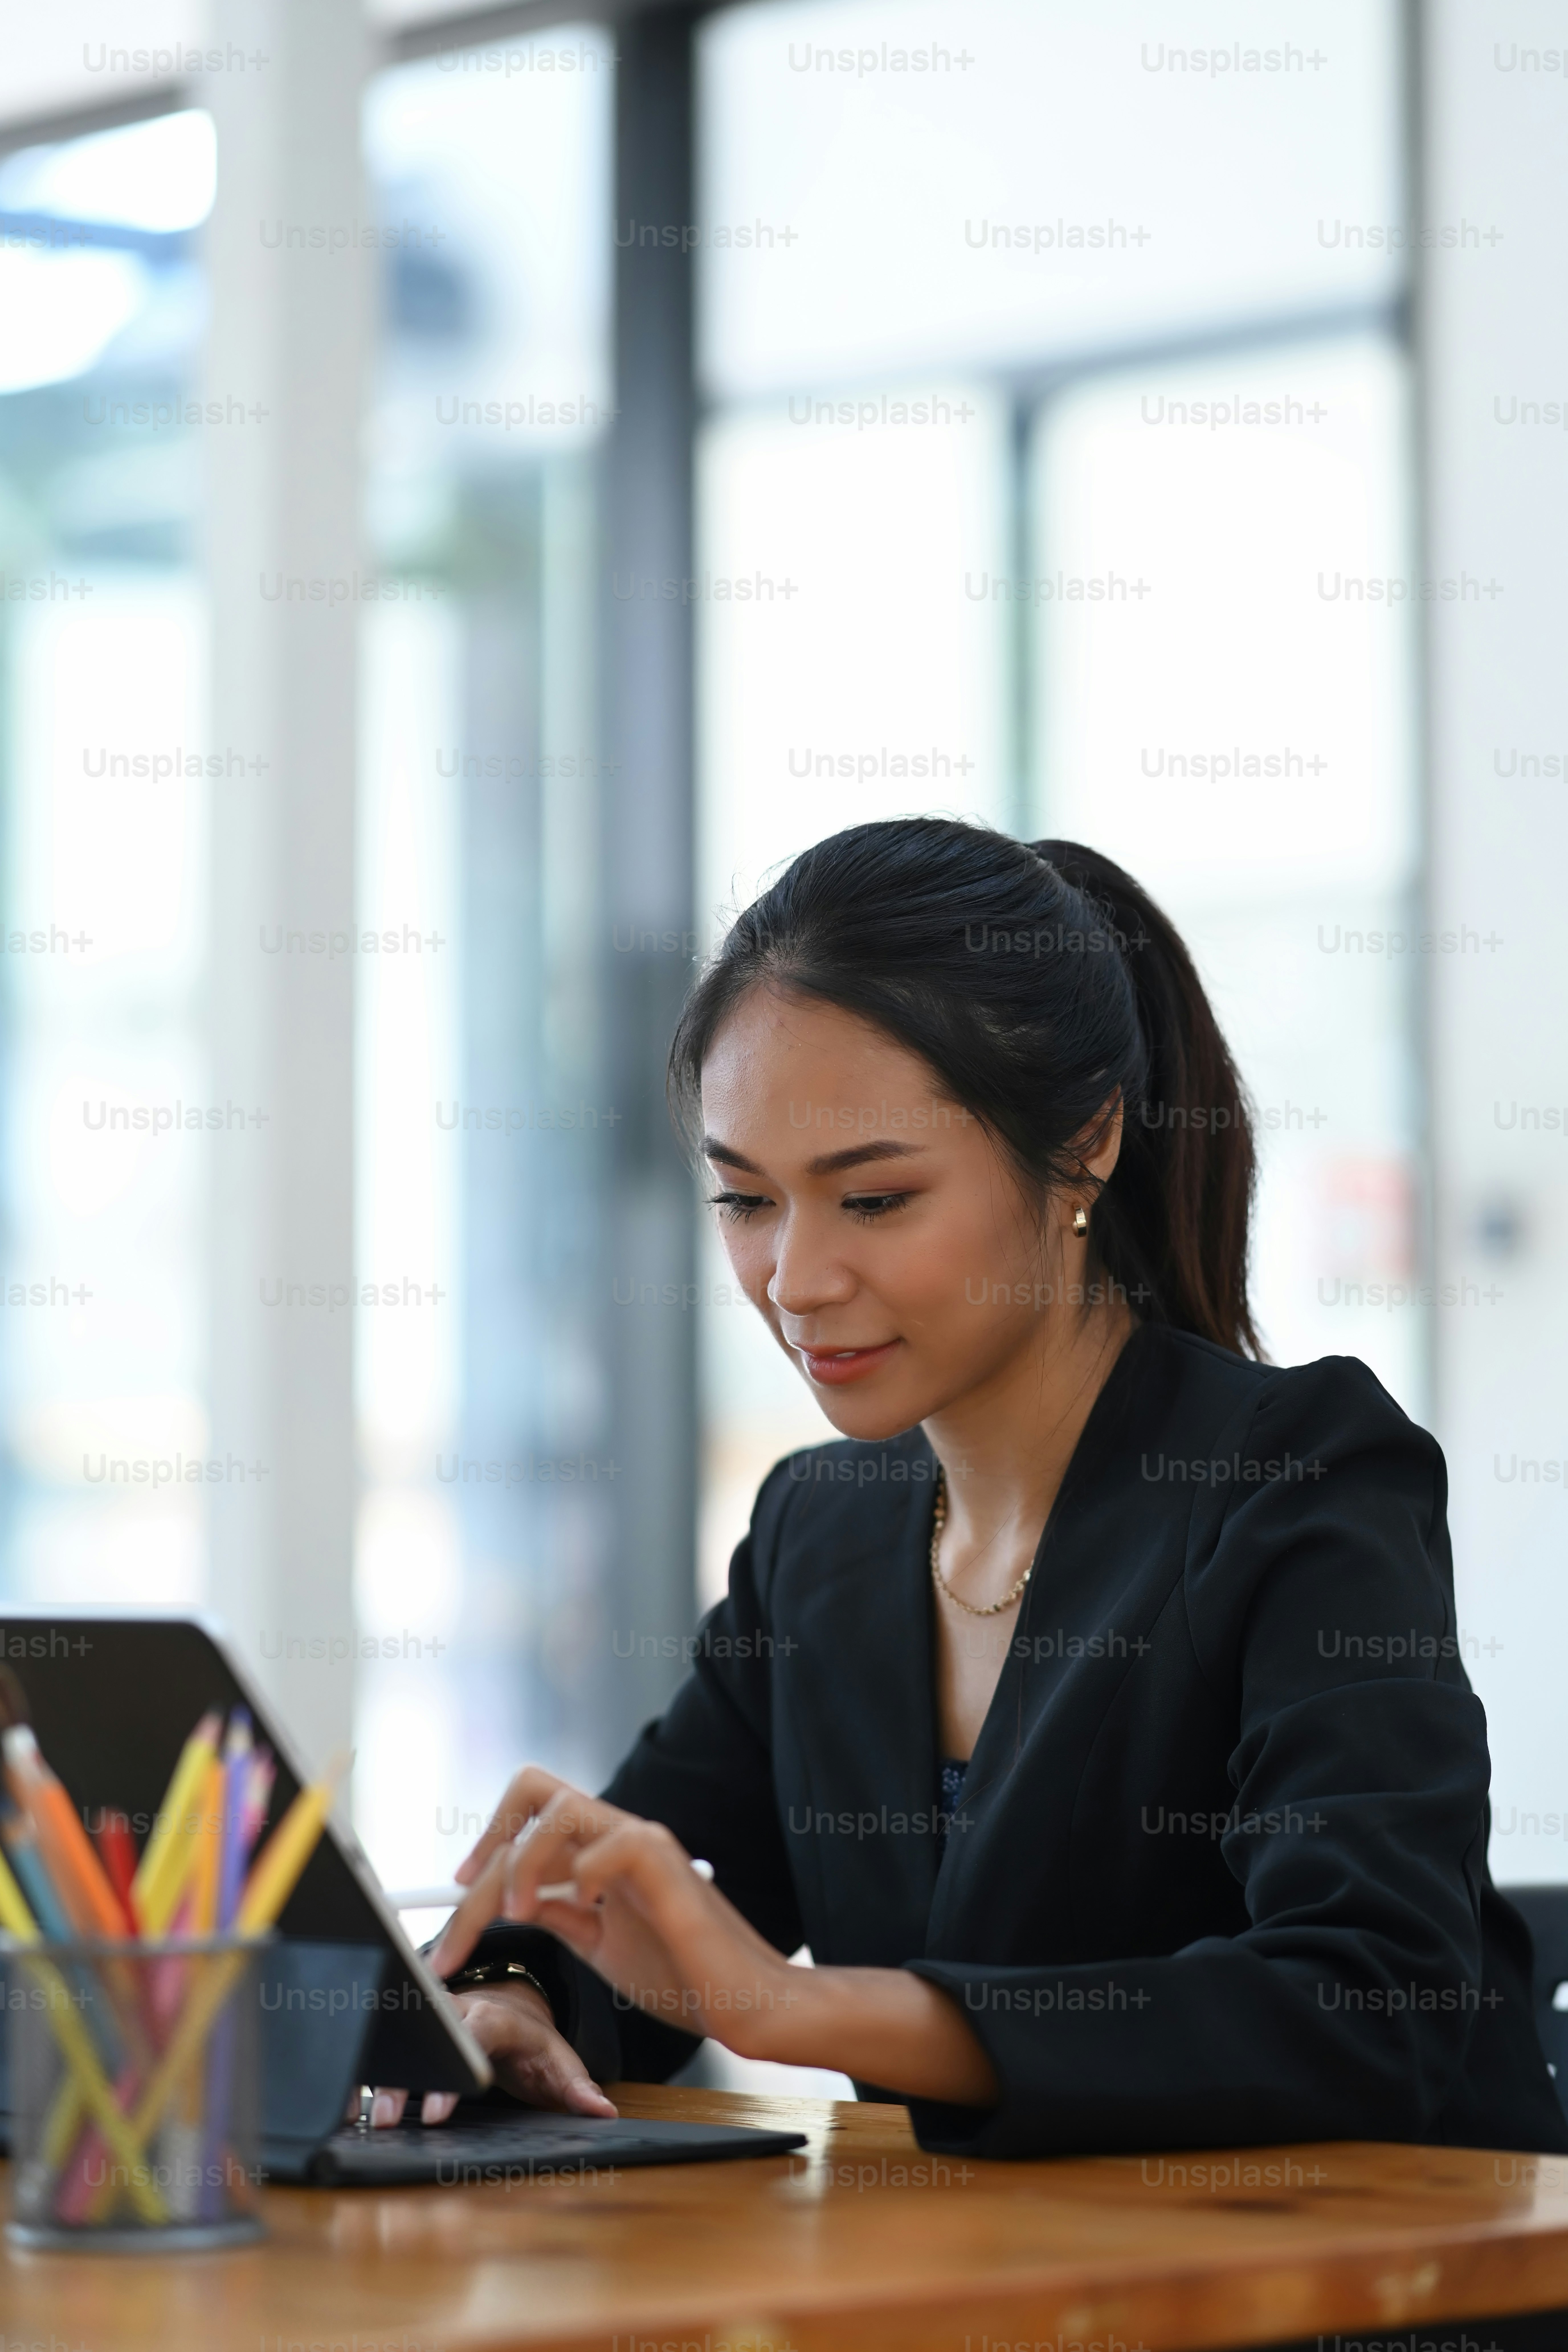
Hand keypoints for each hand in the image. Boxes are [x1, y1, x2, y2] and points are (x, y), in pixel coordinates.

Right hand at [354, 1978, 617, 2127]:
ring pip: (399, 2039)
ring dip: (379, 2079)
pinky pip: (383, 2048)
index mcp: (495, 2018)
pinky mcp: (409, 2034)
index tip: (442, 2110)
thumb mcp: (560, 2061)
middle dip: (406, 2077)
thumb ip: (578, 2087)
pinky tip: (350, 2106)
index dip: (458, 2069)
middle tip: (389, 2117)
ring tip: (364, 2117)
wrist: (508, 2010)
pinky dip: (365, 2075)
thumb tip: (604, 2113)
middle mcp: (456, 2011)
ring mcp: (428, 2020)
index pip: (475, 2035)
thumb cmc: (532, 2044)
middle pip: (427, 2035)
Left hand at [429, 1767, 800, 2061]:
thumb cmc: (683, 1977)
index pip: (531, 1820)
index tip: (455, 1893)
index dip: (485, 1848)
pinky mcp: (665, 1864)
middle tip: (463, 1896)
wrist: (744, 2003)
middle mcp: (619, 1834)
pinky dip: (581, 1873)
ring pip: (560, 1808)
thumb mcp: (602, 1944)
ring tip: (517, 1914)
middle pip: (535, 1793)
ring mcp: (643, 1843)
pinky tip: (582, 1908)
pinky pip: (608, 1844)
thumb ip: (564, 1915)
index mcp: (603, 1853)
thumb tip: (518, 1901)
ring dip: (522, 1861)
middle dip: (488, 1843)